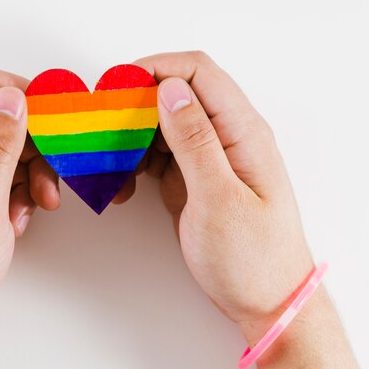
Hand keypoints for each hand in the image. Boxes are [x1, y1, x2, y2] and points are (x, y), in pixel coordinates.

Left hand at [0, 67, 58, 368]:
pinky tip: (15, 220)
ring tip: (32, 210)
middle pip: (0, 117)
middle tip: (49, 187)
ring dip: (28, 173)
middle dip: (35, 146)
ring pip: (4, 146)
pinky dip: (14, 191)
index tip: (58, 128)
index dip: (28, 97)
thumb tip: (13, 97)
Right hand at [124, 51, 360, 368]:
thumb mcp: (220, 199)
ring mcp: (208, 157)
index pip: (198, 73)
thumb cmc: (252, 256)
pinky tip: (124, 184)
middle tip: (102, 131)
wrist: (265, 299)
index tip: (116, 87)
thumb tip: (170, 89)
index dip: (155, 69)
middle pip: (174, 95)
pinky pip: (158, 154)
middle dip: (134, 106)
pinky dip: (135, 162)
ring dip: (130, 138)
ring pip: (160, 125)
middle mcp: (225, 135)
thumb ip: (196, 141)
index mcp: (242, 131)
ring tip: (110, 166)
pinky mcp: (193, 177)